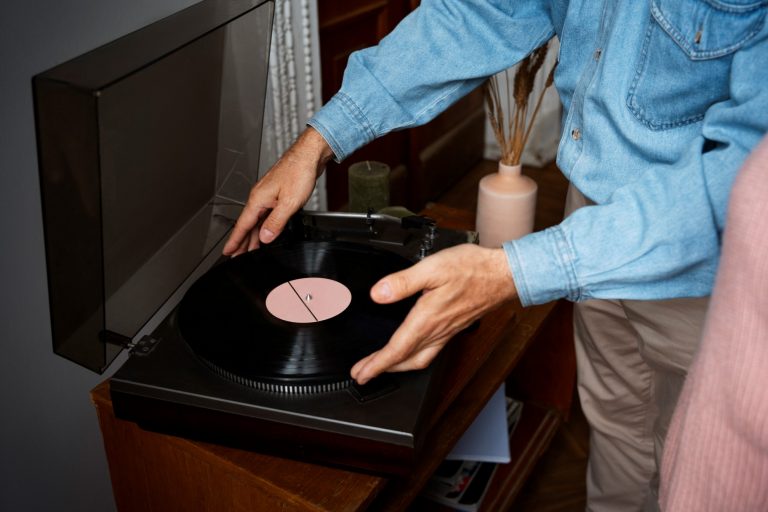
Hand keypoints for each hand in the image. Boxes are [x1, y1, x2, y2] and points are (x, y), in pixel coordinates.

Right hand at [222, 127, 333, 255]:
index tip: (228, 252)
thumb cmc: (299, 171)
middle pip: (248, 224)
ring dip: (253, 236)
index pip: (243, 225)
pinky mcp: (276, 195)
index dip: (235, 240)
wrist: (308, 156)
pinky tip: (265, 232)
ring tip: (250, 250)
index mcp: (258, 199)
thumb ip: (276, 222)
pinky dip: (263, 226)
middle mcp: (260, 197)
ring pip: (257, 220)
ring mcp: (268, 196)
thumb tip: (265, 237)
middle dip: (242, 242)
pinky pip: (265, 214)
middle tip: (237, 256)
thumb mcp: (289, 202)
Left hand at [350, 244, 517, 384]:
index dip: (376, 364)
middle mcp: (437, 330)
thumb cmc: (472, 269)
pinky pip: (431, 351)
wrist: (503, 275)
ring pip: (419, 359)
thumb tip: (378, 294)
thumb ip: (402, 282)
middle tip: (364, 374)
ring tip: (382, 366)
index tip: (361, 373)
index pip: (397, 349)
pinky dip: (415, 357)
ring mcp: (447, 332)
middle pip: (406, 360)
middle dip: (383, 369)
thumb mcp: (432, 268)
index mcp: (427, 319)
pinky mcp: (455, 328)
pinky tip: (411, 350)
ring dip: (399, 366)